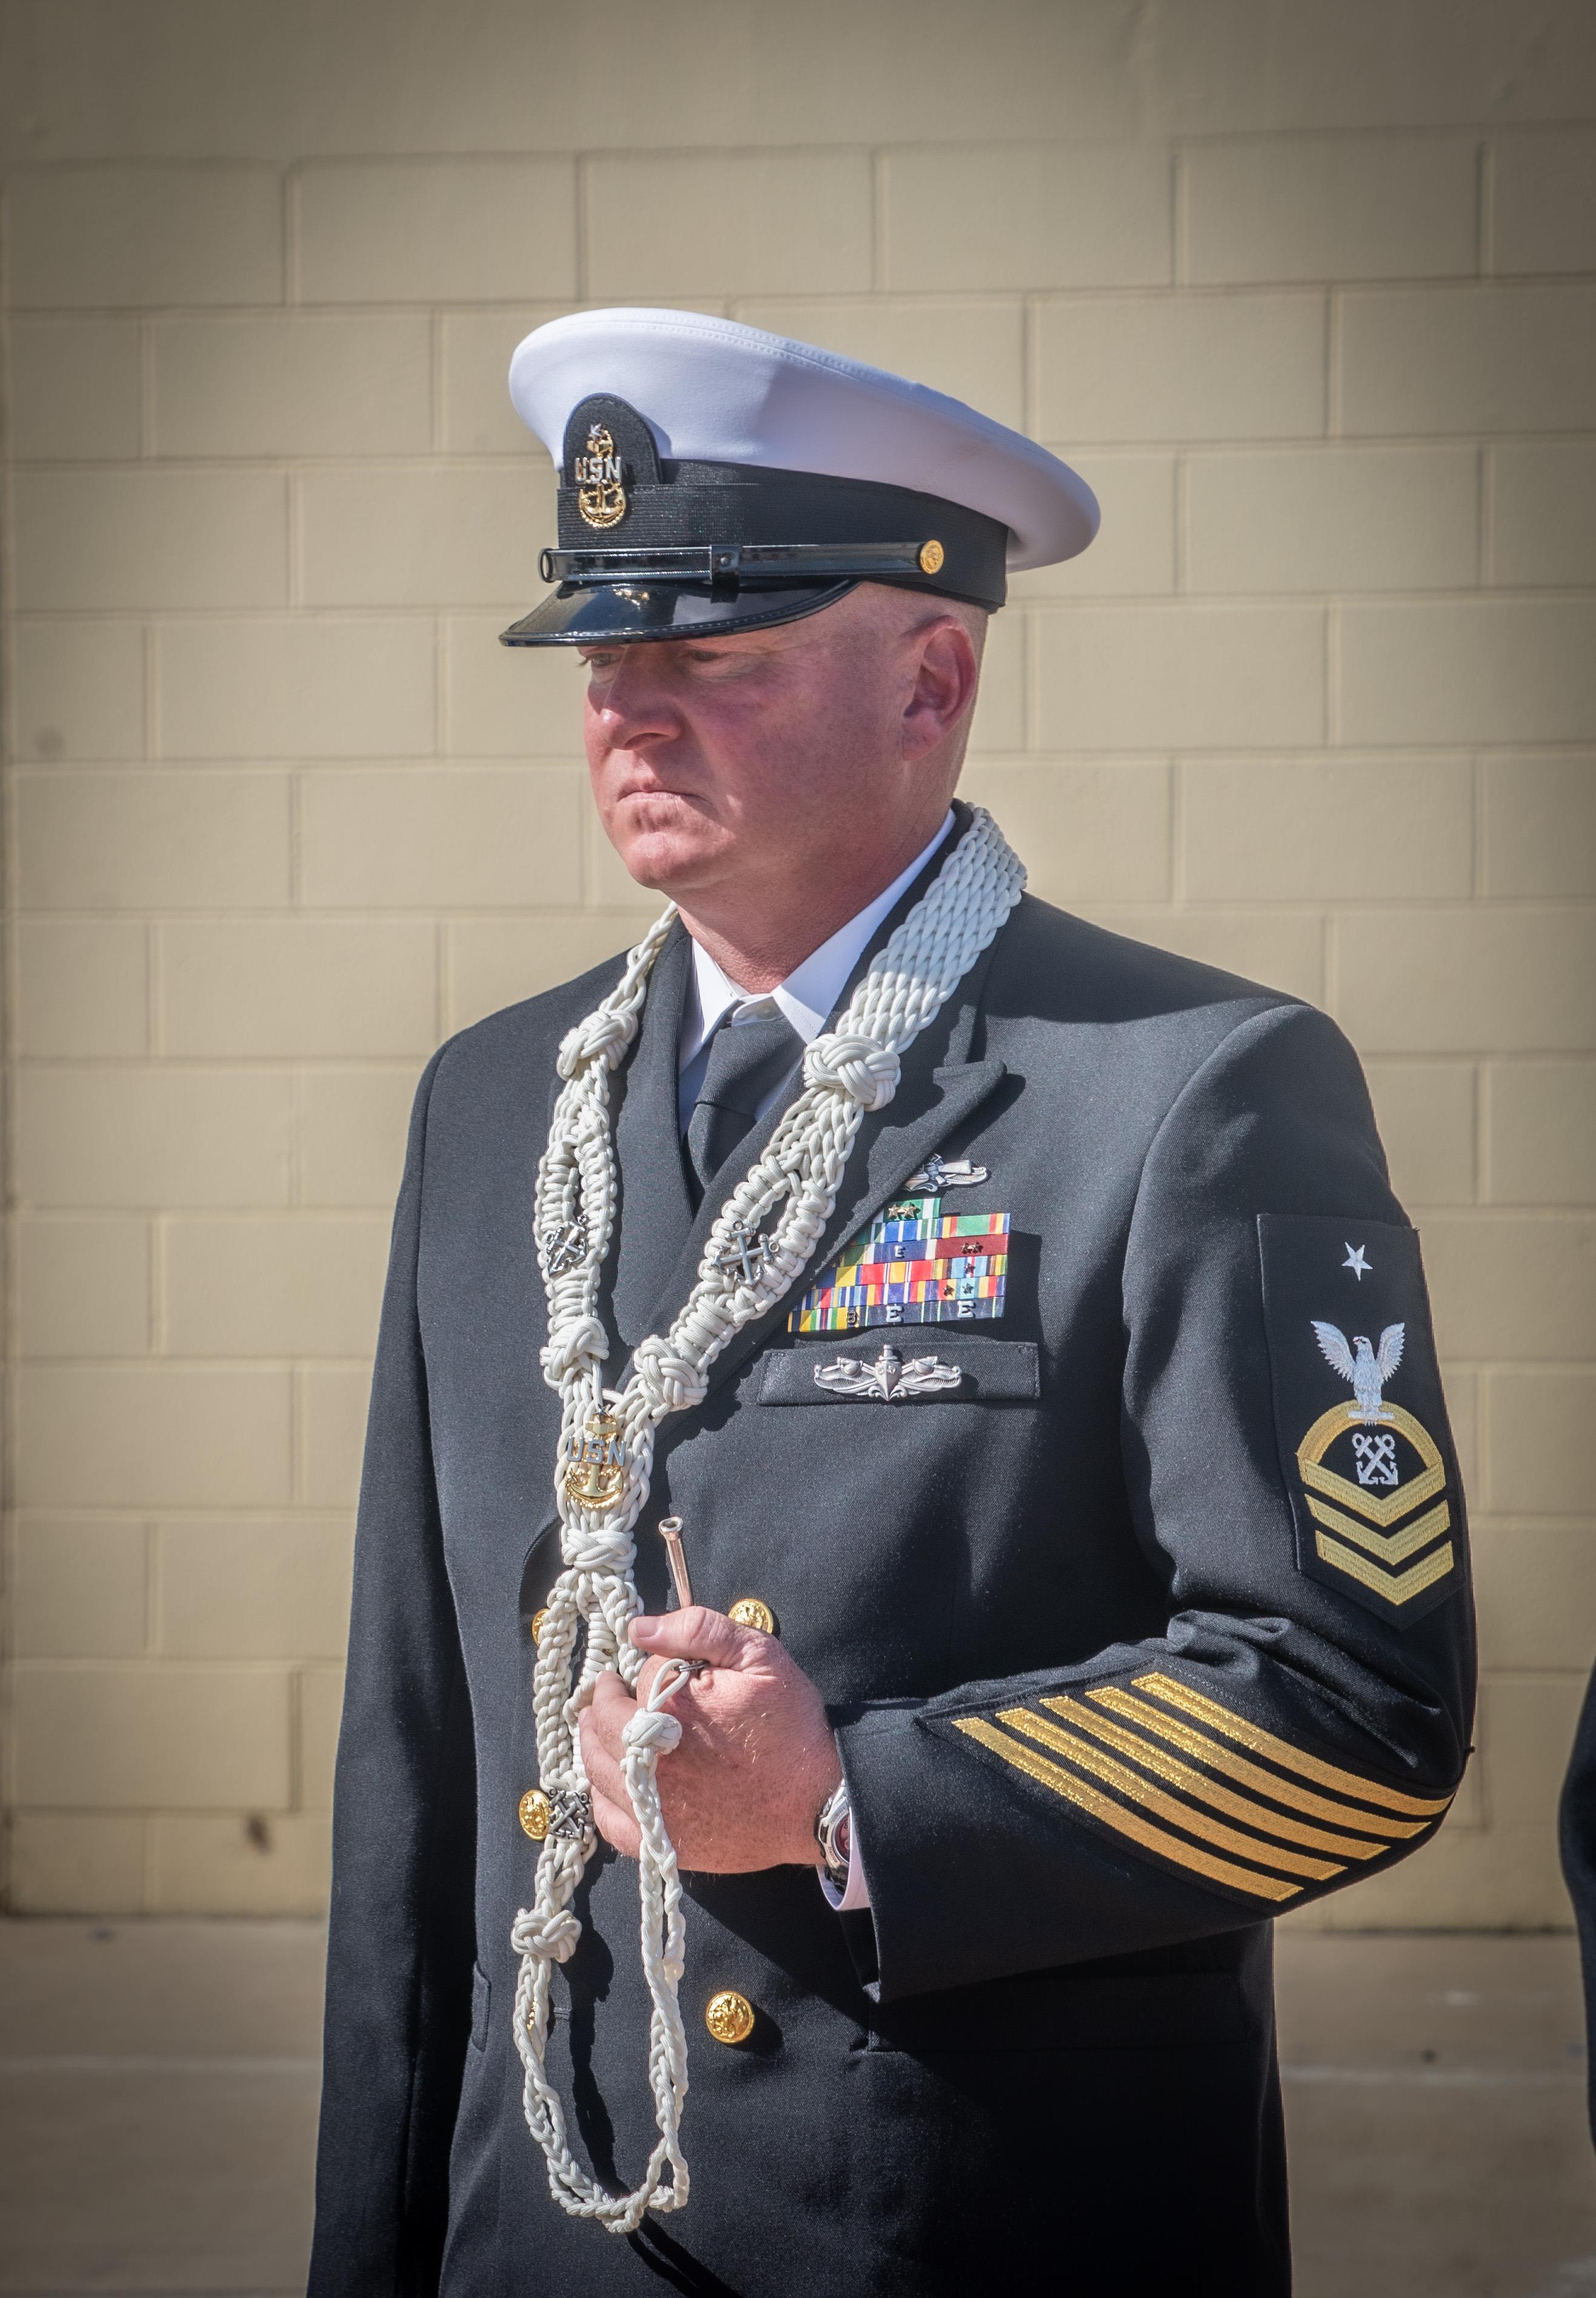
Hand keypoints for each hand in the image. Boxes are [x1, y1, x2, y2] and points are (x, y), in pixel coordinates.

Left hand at [578, 1606, 842, 1873]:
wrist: (821, 1800)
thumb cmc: (792, 1726)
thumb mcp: (759, 1657)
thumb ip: (698, 1630)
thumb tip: (639, 1628)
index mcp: (672, 1712)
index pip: (636, 1680)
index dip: (646, 1670)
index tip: (655, 1669)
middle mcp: (654, 1763)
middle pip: (604, 1725)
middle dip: (604, 1702)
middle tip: (608, 1692)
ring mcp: (657, 1808)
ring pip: (597, 1770)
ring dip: (594, 1743)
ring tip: (601, 1727)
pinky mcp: (665, 1842)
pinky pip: (611, 1821)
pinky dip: (602, 1797)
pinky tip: (610, 1781)